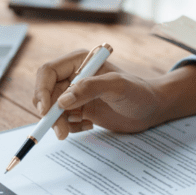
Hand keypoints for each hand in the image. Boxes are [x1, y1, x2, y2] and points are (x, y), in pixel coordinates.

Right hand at [33, 51, 195, 139]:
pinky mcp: (80, 110)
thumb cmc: (139, 92)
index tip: (46, 111)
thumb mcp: (117, 87)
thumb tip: (61, 101)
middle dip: (50, 114)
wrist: (153, 109)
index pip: (48, 73)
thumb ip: (90, 89)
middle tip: (60, 131)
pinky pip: (64, 121)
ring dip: (59, 123)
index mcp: (79, 62)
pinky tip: (88, 126)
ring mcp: (76, 95)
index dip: (42, 91)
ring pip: (53, 110)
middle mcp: (74, 77)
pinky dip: (71, 128)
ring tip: (79, 129)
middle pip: (48, 94)